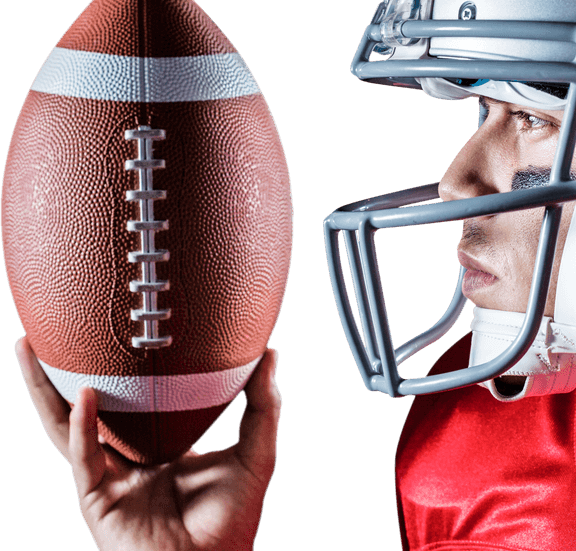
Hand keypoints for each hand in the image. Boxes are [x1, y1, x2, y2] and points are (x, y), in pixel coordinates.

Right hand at [15, 337, 281, 550]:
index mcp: (166, 447)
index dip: (129, 372)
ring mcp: (111, 478)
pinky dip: (82, 427)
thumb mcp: (256, 452)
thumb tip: (270, 355)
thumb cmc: (235, 519)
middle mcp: (132, 459)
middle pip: (94, 407)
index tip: (131, 332)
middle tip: (57, 331)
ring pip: (69, 426)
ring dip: (48, 391)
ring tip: (31, 352)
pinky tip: (83, 397)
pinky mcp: (97, 499)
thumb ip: (262, 405)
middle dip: (68, 372)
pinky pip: (84, 457)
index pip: (141, 402)